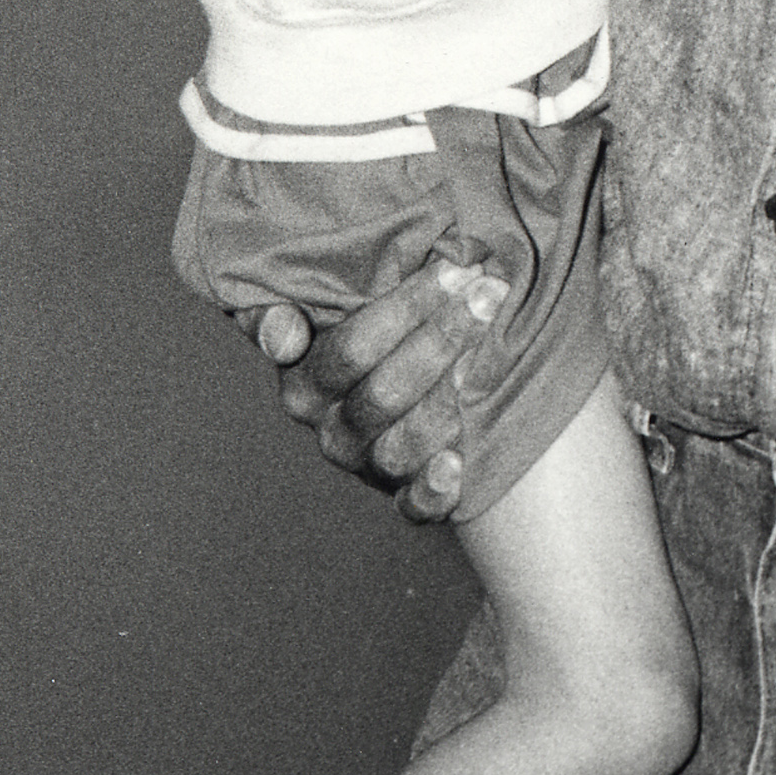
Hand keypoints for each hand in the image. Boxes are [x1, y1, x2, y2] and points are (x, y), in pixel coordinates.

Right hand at [243, 258, 504, 521]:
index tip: (455, 268)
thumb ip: (287, 308)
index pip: (352, 349)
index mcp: (307, 385)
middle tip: (491, 291)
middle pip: (385, 392)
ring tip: (490, 354)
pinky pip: (413, 506)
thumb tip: (283, 335)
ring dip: (449, 398)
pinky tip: (457, 466)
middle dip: (443, 337)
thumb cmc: (371, 326)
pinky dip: (432, 492)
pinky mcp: (404, 497)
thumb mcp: (319, 307)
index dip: (405, 308)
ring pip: (403, 444)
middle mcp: (333, 431)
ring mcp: (369, 466)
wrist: (406, 373)